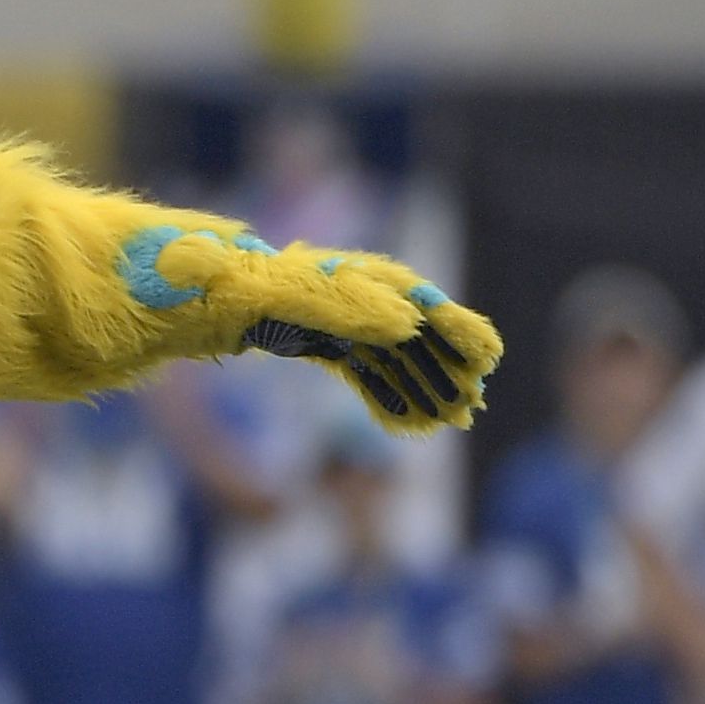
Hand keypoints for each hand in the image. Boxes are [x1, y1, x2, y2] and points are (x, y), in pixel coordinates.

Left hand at [233, 253, 498, 431]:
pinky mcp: (326, 344)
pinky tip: (404, 424)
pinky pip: (365, 374)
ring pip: (394, 361)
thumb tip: (411, 325)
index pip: (424, 305)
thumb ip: (356, 310)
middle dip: (445, 372)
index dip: (458, 331)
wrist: (215, 298)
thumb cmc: (258, 291)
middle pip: (415, 339)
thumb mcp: (305, 297)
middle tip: (470, 408)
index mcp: (365, 279)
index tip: (489, 358)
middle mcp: (362, 299)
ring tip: (447, 423)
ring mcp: (345, 324)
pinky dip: (385, 398)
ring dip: (421, 391)